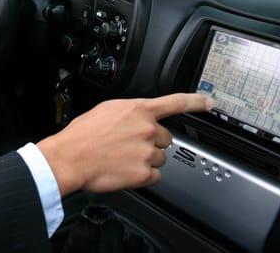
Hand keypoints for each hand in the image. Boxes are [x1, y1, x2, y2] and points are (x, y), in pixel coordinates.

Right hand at [37, 93, 212, 196]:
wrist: (70, 158)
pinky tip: (126, 171)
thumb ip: (128, 113)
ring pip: (160, 158)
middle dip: (152, 142)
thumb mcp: (106, 110)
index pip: (175, 103)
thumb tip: (136, 118)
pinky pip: (155, 176)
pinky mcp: (144, 172)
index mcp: (138, 110)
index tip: (208, 103)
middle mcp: (147, 128)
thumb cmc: (82, 135)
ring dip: (146, 160)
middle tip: (131, 146)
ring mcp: (147, 151)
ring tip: (124, 159)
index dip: (196, 102)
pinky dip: (143, 176)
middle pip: (165, 138)